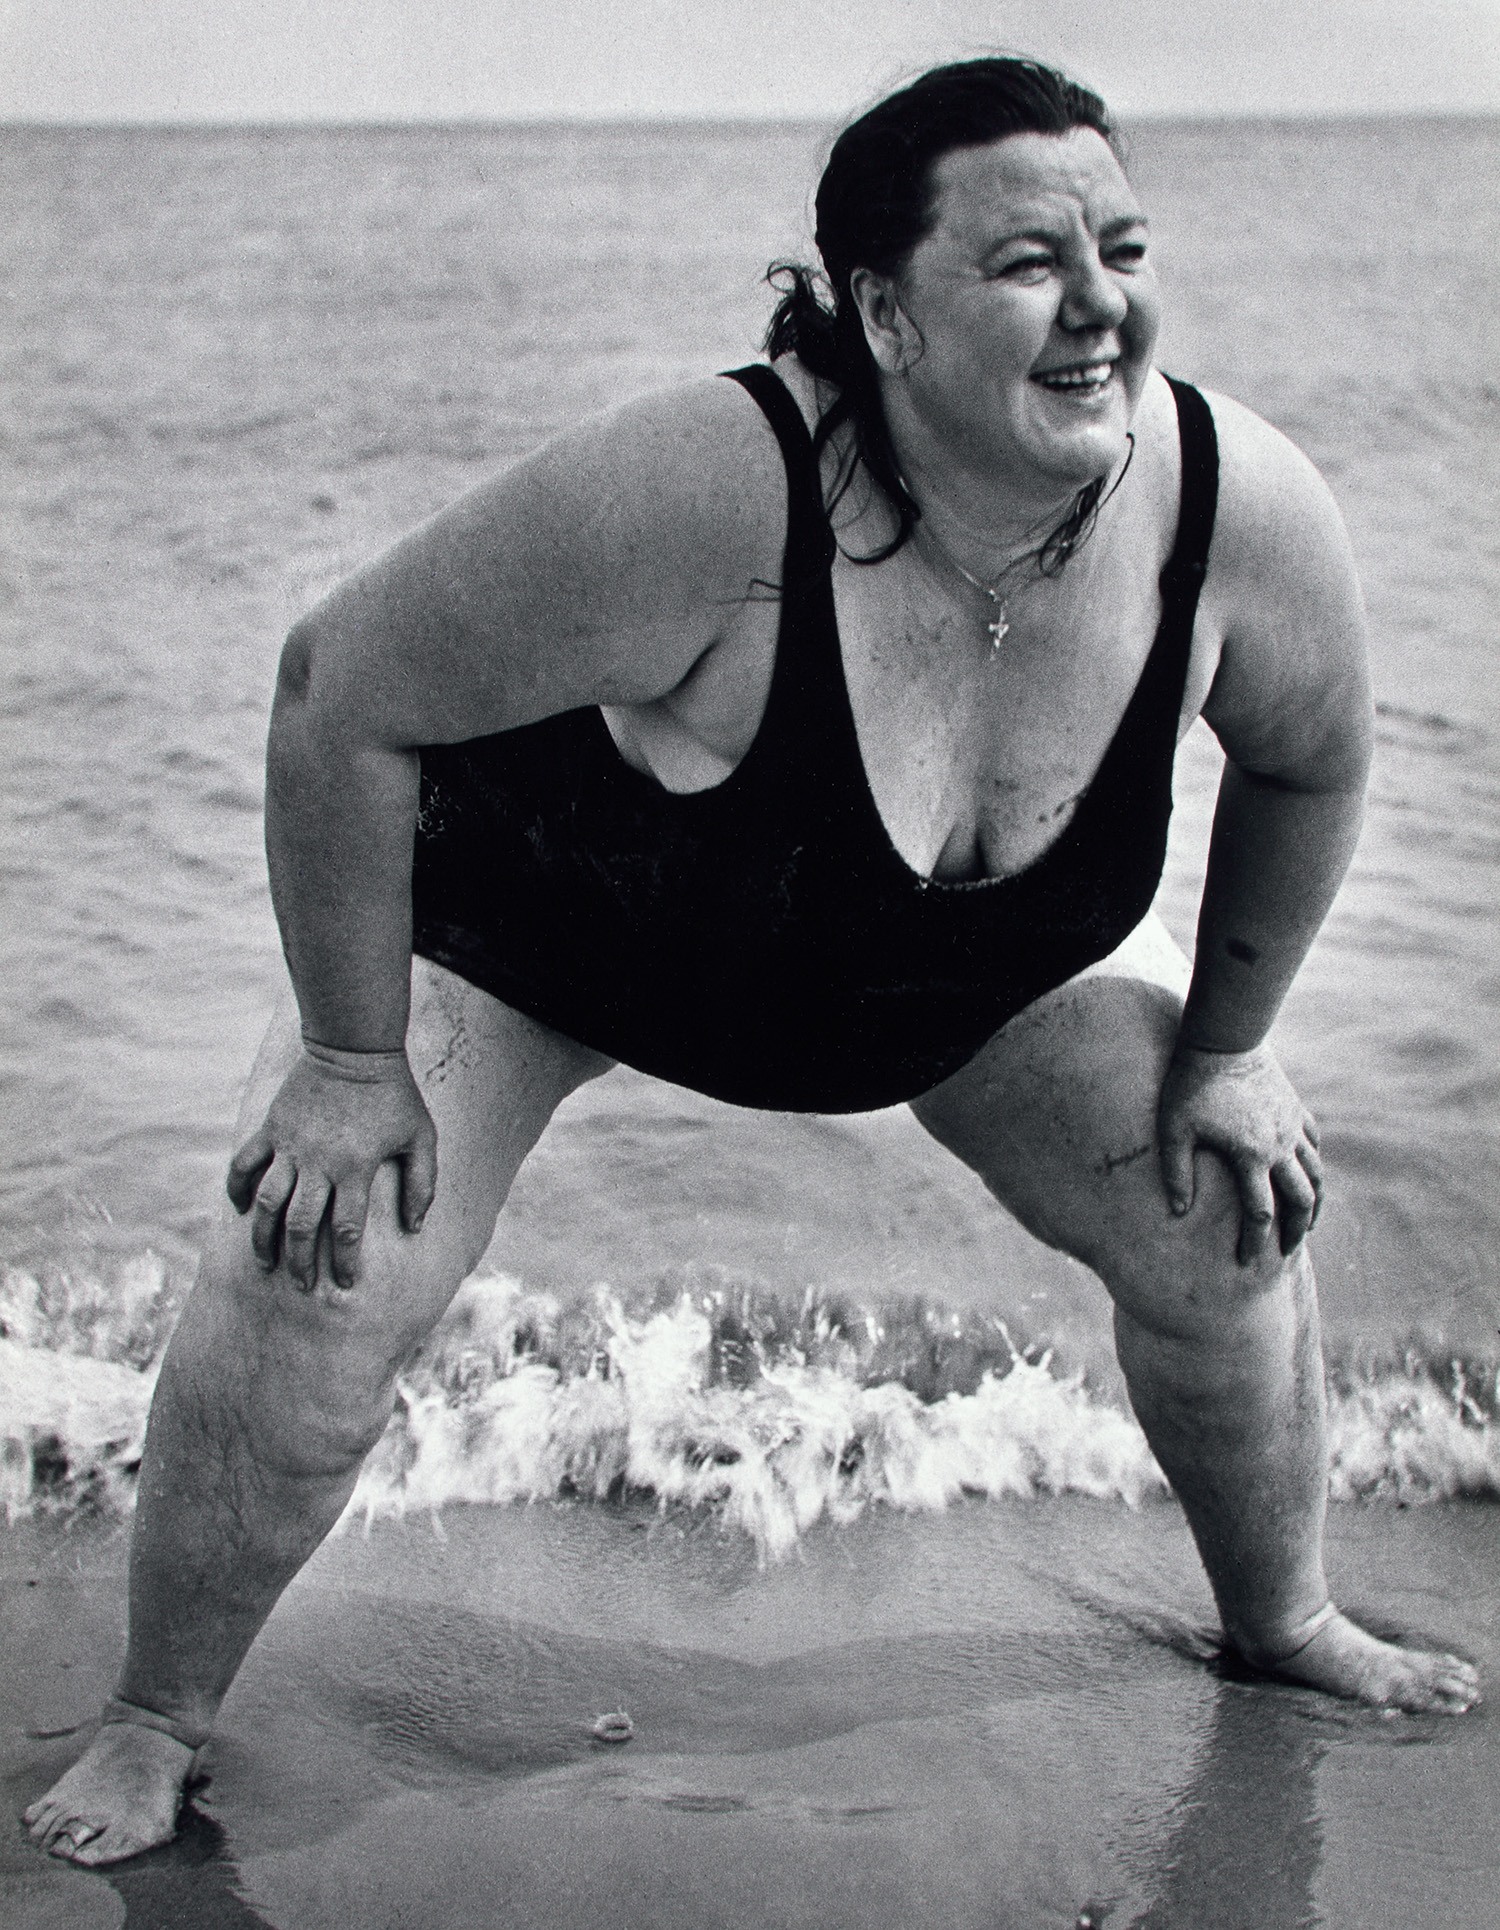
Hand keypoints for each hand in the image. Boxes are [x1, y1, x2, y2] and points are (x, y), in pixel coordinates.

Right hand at [225, 1042, 436, 1288]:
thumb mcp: (421, 1137)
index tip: (344, 1284)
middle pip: (301, 1225)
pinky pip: (244, 1165)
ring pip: (268, 1202)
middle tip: (301, 1285)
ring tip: (265, 1263)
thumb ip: (421, 1183)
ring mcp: (290, 1146)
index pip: (345, 1229)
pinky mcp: (271, 1129)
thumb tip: (415, 1227)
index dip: (343, 1262)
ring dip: (263, 1237)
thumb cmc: (394, 1096)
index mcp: (355, 1168)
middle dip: (299, 1262)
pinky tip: (241, 1210)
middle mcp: (318, 1163)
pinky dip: (237, 1189)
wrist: (354, 1048)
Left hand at [1157, 1040, 1322, 1266]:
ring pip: (1316, 1174)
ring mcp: (1292, 1126)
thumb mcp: (1175, 1130)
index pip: (1259, 1214)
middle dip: (1296, 1230)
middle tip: (1287, 1251)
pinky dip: (1314, 1162)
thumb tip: (1179, 1212)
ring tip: (1308, 1221)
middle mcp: (1280, 1146)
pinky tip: (1308, 1173)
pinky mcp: (1295, 1108)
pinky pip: (1314, 1142)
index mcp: (1251, 1156)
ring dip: (1314, 1201)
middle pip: (1300, 1200)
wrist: (1222, 1040)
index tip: (1247, 1263)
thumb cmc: (1191, 1085)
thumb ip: (1176, 1172)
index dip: (1254, 1243)